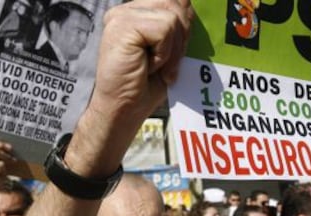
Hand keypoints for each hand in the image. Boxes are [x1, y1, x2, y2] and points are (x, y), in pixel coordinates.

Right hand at [66, 0, 193, 176]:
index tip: (171, 56)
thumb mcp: (169, 52)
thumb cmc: (144, 87)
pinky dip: (164, 54)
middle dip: (180, 39)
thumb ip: (177, 26)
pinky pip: (164, 29)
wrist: (124, 110)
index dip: (183, 27)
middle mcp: (125, 11)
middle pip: (175, 3)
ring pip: (172, 17)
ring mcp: (121, 16)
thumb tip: (189, 3)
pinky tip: (148, 66)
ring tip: (155, 68)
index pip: (173, 1)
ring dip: (172, 50)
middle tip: (165, 66)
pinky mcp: (122, 26)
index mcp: (135, 14)